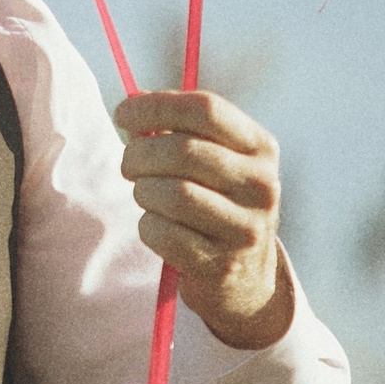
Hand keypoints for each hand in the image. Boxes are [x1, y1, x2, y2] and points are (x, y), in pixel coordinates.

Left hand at [114, 87, 291, 348]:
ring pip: (172, 194)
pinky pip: (164, 234)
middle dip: (139, 154)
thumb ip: (178, 130)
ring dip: (143, 192)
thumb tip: (131, 109)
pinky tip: (157, 226)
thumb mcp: (215, 161)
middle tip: (128, 164)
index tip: (123, 113)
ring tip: (146, 196)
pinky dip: (147, 226)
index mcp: (261, 147)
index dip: (156, 106)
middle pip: (183, 151)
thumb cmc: (216, 202)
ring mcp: (246, 228)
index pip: (206, 109)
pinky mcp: (222, 266)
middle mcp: (261, 186)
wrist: (246, 277)